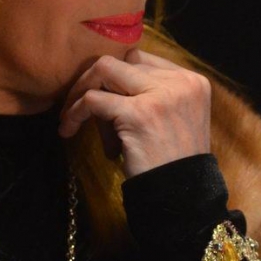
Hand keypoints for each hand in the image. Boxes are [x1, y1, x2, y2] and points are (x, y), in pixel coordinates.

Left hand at [58, 48, 210, 177]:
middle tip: (82, 105)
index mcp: (192, 80)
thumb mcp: (172, 119)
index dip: (116, 76)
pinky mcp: (138, 113)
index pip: (142, 59)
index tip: (102, 95)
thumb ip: (151, 94)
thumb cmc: (173, 165)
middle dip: (97, 81)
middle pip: (123, 61)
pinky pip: (93, 100)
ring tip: (71, 115)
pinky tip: (68, 129)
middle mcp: (180, 82)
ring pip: (104, 70)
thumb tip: (104, 81)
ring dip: (81, 91)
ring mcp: (160, 95)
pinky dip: (74, 112)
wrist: (183, 201)